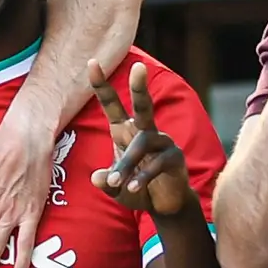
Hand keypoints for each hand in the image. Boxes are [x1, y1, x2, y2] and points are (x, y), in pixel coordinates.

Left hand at [92, 61, 197, 218]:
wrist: (165, 205)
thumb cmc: (136, 189)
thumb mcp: (114, 188)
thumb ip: (104, 182)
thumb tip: (97, 178)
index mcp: (125, 130)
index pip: (112, 104)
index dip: (101, 84)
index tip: (92, 62)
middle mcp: (144, 130)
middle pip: (143, 105)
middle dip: (139, 86)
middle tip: (139, 66)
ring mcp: (163, 142)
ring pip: (143, 143)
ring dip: (126, 163)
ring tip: (116, 182)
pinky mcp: (175, 158)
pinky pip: (158, 162)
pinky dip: (143, 176)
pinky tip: (134, 187)